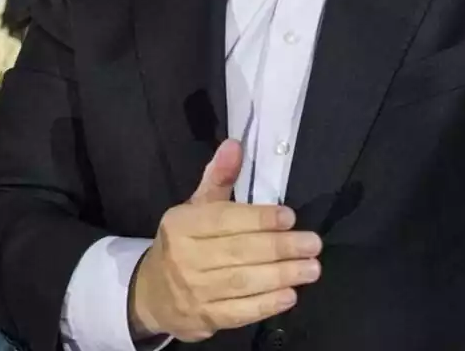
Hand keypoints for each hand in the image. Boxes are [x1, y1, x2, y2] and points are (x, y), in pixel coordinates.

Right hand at [129, 140, 322, 341]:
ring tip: (311, 269)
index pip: (224, 221)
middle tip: (313, 244)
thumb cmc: (185, 243)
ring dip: (281, 276)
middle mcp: (184, 258)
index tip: (290, 217)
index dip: (259, 219)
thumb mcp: (196, 207)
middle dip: (280, 248)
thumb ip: (219, 177)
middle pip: (238, 252)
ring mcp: (192, 292)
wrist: (150, 294)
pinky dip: (266, 304)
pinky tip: (290, 296)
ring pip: (242, 283)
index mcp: (182, 225)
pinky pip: (238, 312)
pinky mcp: (203, 319)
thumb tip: (235, 145)